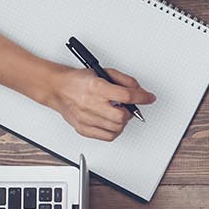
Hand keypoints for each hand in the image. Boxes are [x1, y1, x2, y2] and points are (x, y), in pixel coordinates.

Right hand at [39, 64, 155, 141]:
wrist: (58, 88)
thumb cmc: (79, 80)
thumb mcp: (103, 72)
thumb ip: (124, 80)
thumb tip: (139, 90)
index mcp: (96, 87)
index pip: (126, 96)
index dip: (142, 97)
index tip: (149, 98)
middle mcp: (90, 104)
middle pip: (122, 116)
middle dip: (129, 112)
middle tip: (127, 108)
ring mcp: (86, 118)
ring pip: (117, 129)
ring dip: (122, 122)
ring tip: (117, 113)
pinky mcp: (83, 128)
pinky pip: (107, 136)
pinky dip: (114, 131)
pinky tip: (111, 122)